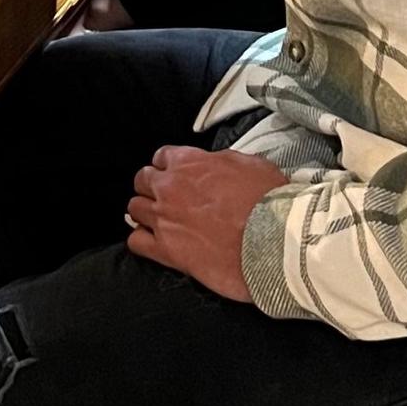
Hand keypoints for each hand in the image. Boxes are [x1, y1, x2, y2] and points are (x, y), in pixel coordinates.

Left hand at [125, 143, 268, 300]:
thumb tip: (215, 165)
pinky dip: (141, 240)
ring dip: (145, 212)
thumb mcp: (250, 164)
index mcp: (188, 162)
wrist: (272, 239)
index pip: (162, 156)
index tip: (177, 175)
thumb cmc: (267, 200)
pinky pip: (135, 242)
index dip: (168, 166)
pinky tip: (154, 242)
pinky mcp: (165, 250)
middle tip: (168, 198)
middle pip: (142, 180)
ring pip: (134, 208)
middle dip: (152, 187)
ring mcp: (163, 218)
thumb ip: (222, 162)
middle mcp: (169, 187)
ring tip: (160, 221)